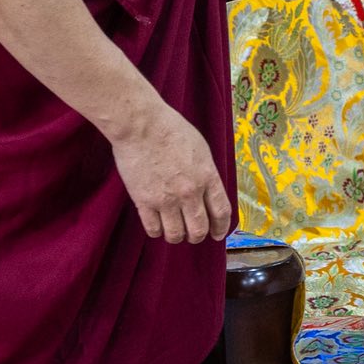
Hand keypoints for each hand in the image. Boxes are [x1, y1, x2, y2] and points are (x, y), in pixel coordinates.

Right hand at [108, 104, 232, 243]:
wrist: (142, 126)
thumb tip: (207, 191)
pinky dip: (157, 232)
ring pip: (175, 233)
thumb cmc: (172, 130)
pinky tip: (157, 227)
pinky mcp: (143, 201)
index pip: (221, 211)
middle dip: (198, 236)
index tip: (218, 234)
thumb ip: (206, 173)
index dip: (221, 227)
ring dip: (177, 237)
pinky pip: (153, 228)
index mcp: (208, 177)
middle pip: (199, 228)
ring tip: (175, 233)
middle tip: (194, 236)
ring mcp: (166, 199)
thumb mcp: (201, 150)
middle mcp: (190, 192)